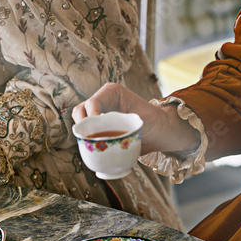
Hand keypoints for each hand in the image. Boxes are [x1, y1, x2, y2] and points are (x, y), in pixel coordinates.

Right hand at [72, 82, 198, 153]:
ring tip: (93, 144)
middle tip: (90, 139)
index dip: (90, 117)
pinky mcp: (98, 126)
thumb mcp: (138, 119)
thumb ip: (121, 126)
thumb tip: (103, 139)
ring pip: (80, 121)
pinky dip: (87, 140)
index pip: (92, 103)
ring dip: (84, 133)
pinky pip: (86, 132)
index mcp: (111, 93)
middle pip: (80, 111)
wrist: (160, 132)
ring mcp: (99, 114)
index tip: (95, 131)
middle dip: (82, 125)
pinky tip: (95, 147)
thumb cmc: (153, 121)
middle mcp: (102, 101)